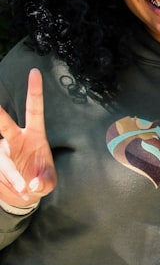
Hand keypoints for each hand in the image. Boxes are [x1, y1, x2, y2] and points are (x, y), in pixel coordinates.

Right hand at [0, 69, 55, 206]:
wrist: (26, 191)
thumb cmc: (41, 178)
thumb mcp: (49, 181)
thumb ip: (45, 182)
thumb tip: (33, 184)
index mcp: (35, 135)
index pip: (34, 110)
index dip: (34, 92)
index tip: (35, 71)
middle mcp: (15, 139)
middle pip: (4, 124)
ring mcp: (2, 151)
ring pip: (3, 161)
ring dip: (14, 177)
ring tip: (26, 190)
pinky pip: (2, 174)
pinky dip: (13, 184)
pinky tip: (24, 192)